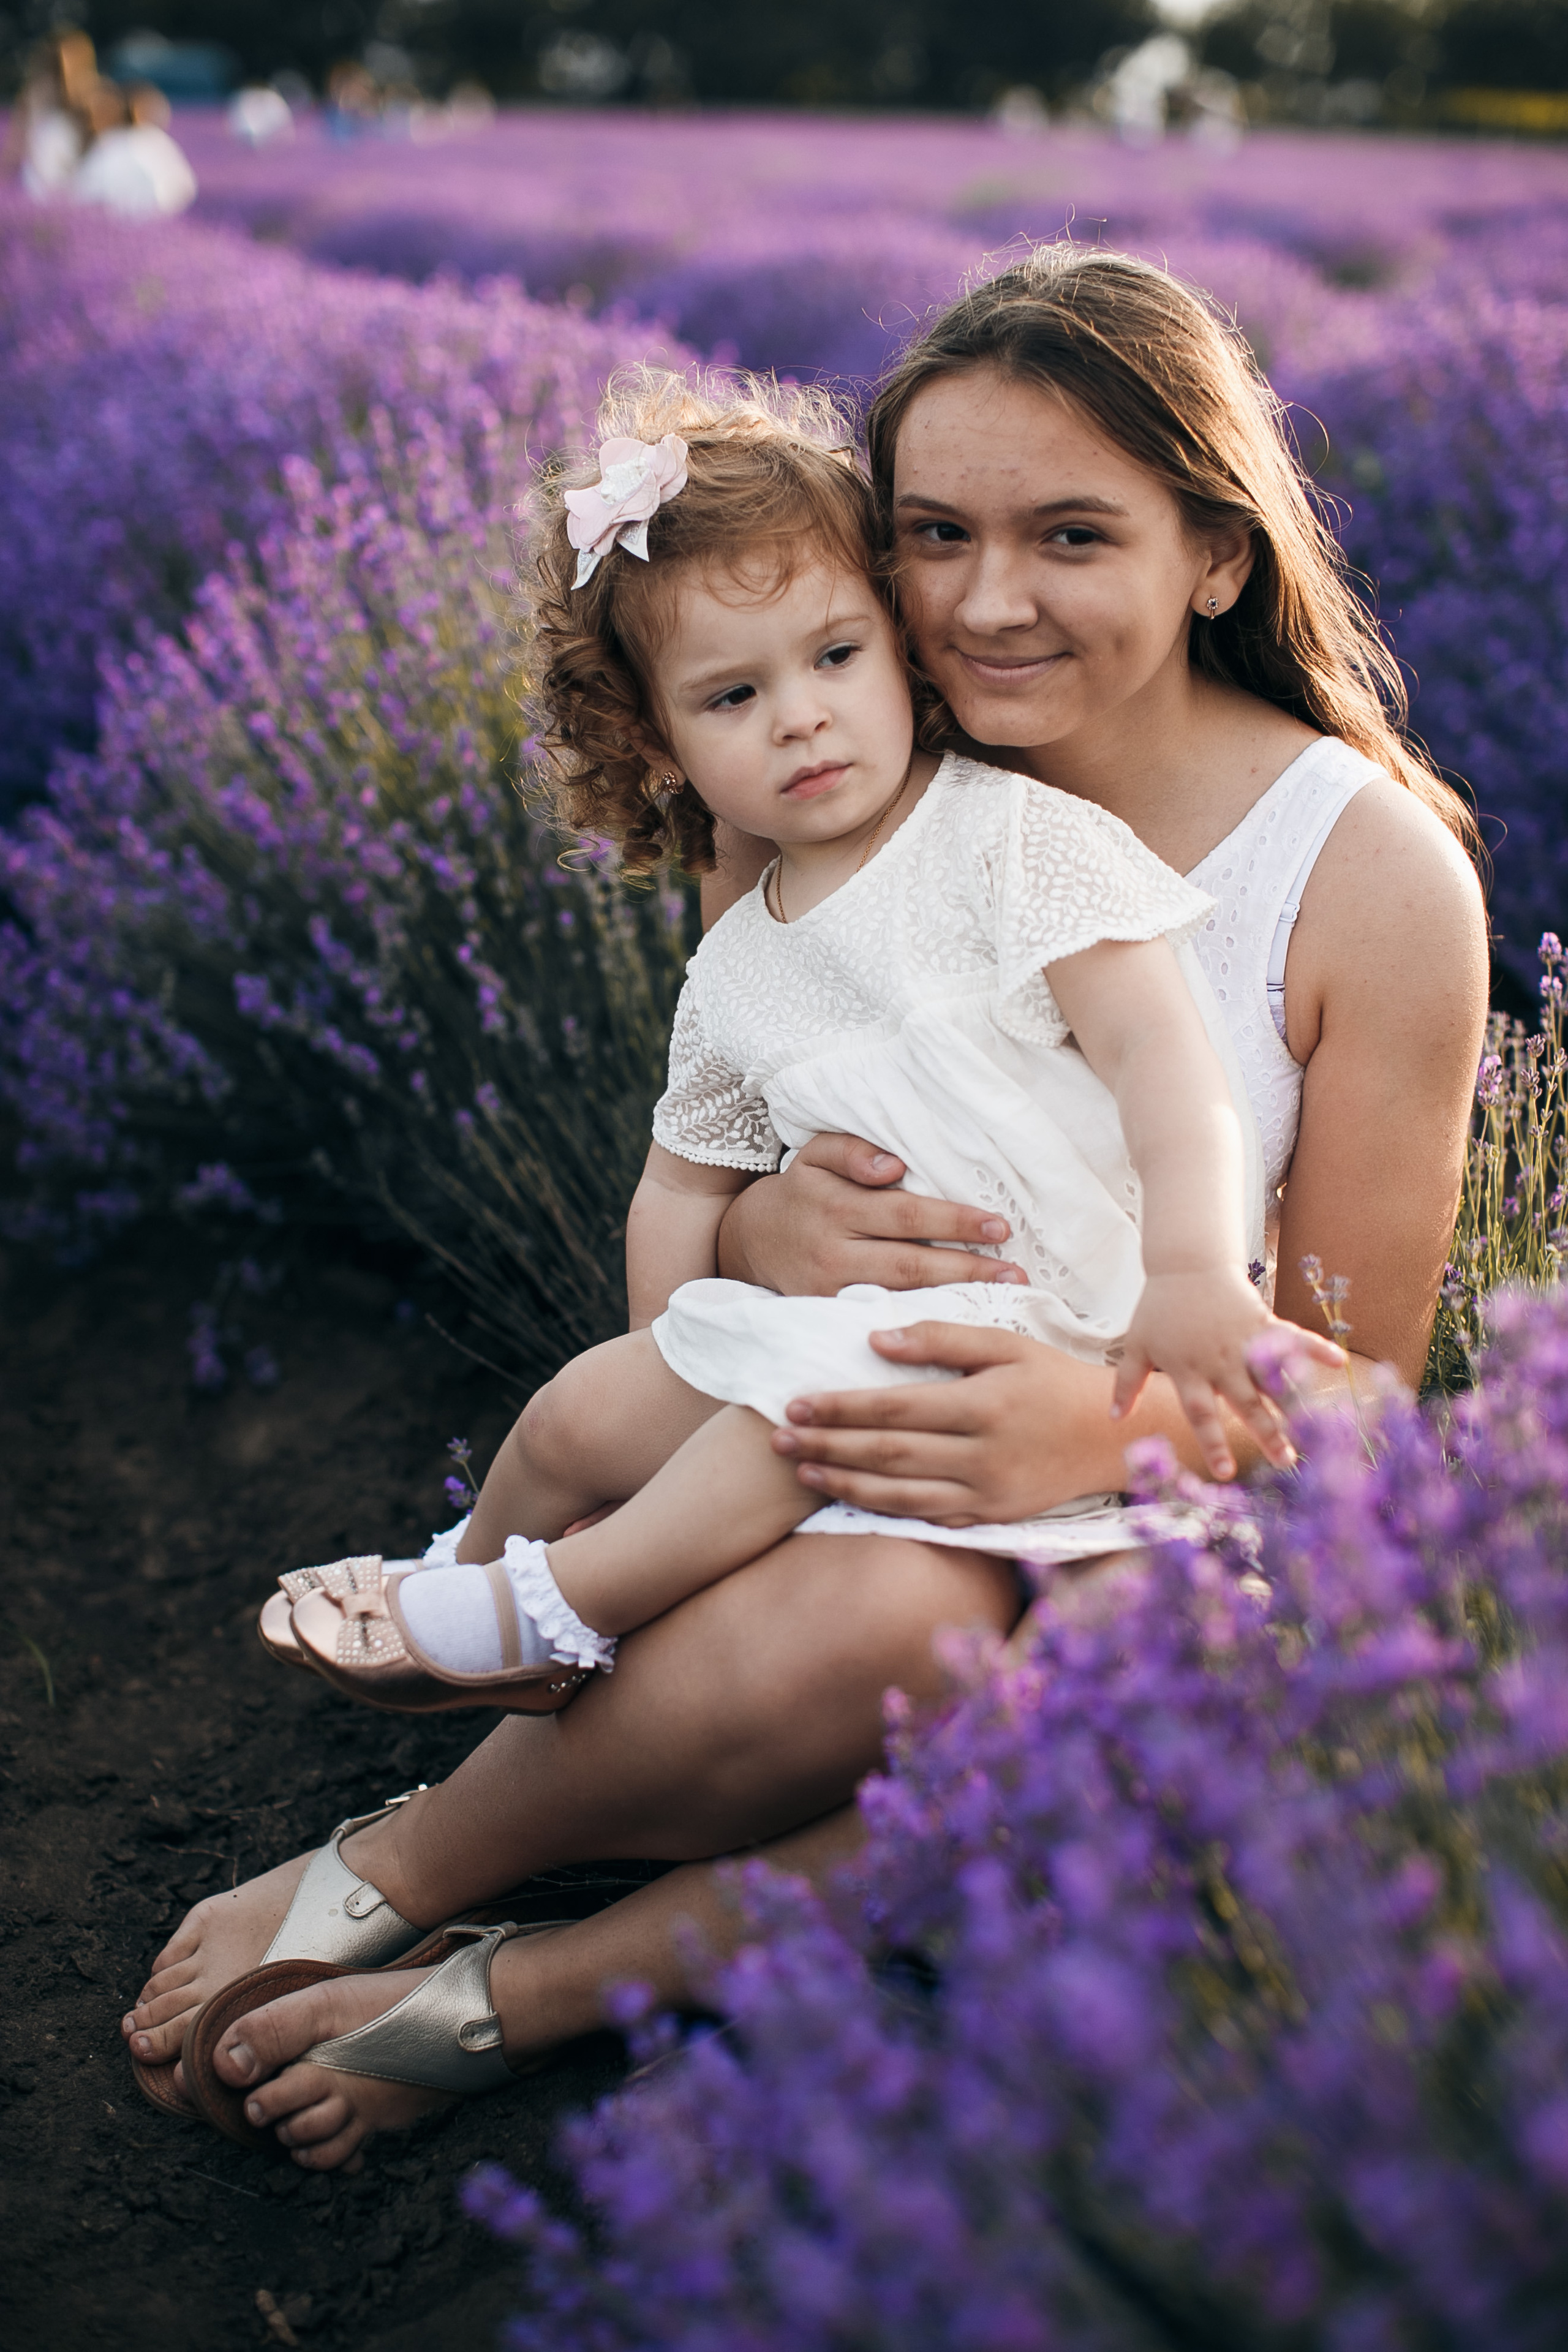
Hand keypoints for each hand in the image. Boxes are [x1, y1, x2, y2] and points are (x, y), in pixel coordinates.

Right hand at [714, 1133, 1028, 1296]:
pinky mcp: (829, 1314)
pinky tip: (962, 1316)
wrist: (747, 1241)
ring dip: (956, 1297)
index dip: (953, 1222)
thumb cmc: (800, 1192)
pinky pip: (883, 1315)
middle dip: (967, 1268)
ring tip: (1004, 1293)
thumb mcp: (814, 1155)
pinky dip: (925, 1316)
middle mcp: (833, 1251)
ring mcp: (830, 1290)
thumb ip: (851, 1150)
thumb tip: (893, 1165)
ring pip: (900, 1295)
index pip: (905, 1215)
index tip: (998, 1226)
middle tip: (1015, 1270)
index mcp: (834, 1205)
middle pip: (910, 1262)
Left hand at [770, 1323, 1122, 1525]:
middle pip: (887, 1454)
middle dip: (828, 1446)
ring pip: (900, 1495)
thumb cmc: (1054, 1379)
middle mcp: (982, 1455)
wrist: (1111, 1436)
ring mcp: (986, 1493)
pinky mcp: (991, 1517)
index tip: (797, 1401)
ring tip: (801, 1468)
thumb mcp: (1006, 1343)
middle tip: (779, 1437)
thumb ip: (941, 1337)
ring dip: (844, 1482)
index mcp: (984, 1405)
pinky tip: (850, 1494)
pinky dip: (883, 1509)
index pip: (894, 1409)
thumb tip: (875, 1339)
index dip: (841, 1408)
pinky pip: (927, 1517)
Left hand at [1111, 1268, 1343, 1479]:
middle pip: (1246, 1403)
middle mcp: (1219, 1361)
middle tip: (1287, 1463)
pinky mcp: (1262, 1322)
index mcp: (1189, 1371)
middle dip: (1267, 1434)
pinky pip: (1291, 1336)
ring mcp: (1243, 1342)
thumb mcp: (1136, 1345)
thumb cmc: (1159, 1308)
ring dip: (1295, 1402)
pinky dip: (1314, 1347)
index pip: (1201, 1415)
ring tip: (1317, 1428)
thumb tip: (1114, 1419)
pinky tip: (1337, 1362)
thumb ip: (1127, 1383)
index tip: (1225, 1474)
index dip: (1212, 1443)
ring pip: (1272, 1377)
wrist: (1185, 1264)